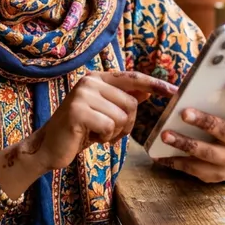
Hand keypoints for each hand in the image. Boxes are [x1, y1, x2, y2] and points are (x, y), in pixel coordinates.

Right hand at [31, 71, 156, 172]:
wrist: (49, 147)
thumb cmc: (80, 130)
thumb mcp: (104, 112)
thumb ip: (123, 99)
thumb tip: (147, 88)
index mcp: (97, 78)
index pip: (132, 77)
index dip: (155, 84)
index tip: (175, 91)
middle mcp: (89, 81)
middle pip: (131, 103)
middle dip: (126, 124)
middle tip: (108, 132)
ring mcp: (82, 94)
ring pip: (122, 117)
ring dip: (114, 133)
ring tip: (96, 134)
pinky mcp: (77, 111)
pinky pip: (109, 127)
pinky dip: (104, 138)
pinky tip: (90, 138)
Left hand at [152, 81, 224, 183]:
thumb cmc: (222, 125)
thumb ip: (216, 96)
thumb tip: (202, 71)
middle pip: (223, 130)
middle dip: (203, 121)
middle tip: (184, 113)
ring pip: (206, 152)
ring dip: (184, 142)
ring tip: (164, 135)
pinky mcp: (214, 175)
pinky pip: (193, 168)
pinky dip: (174, 161)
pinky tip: (158, 155)